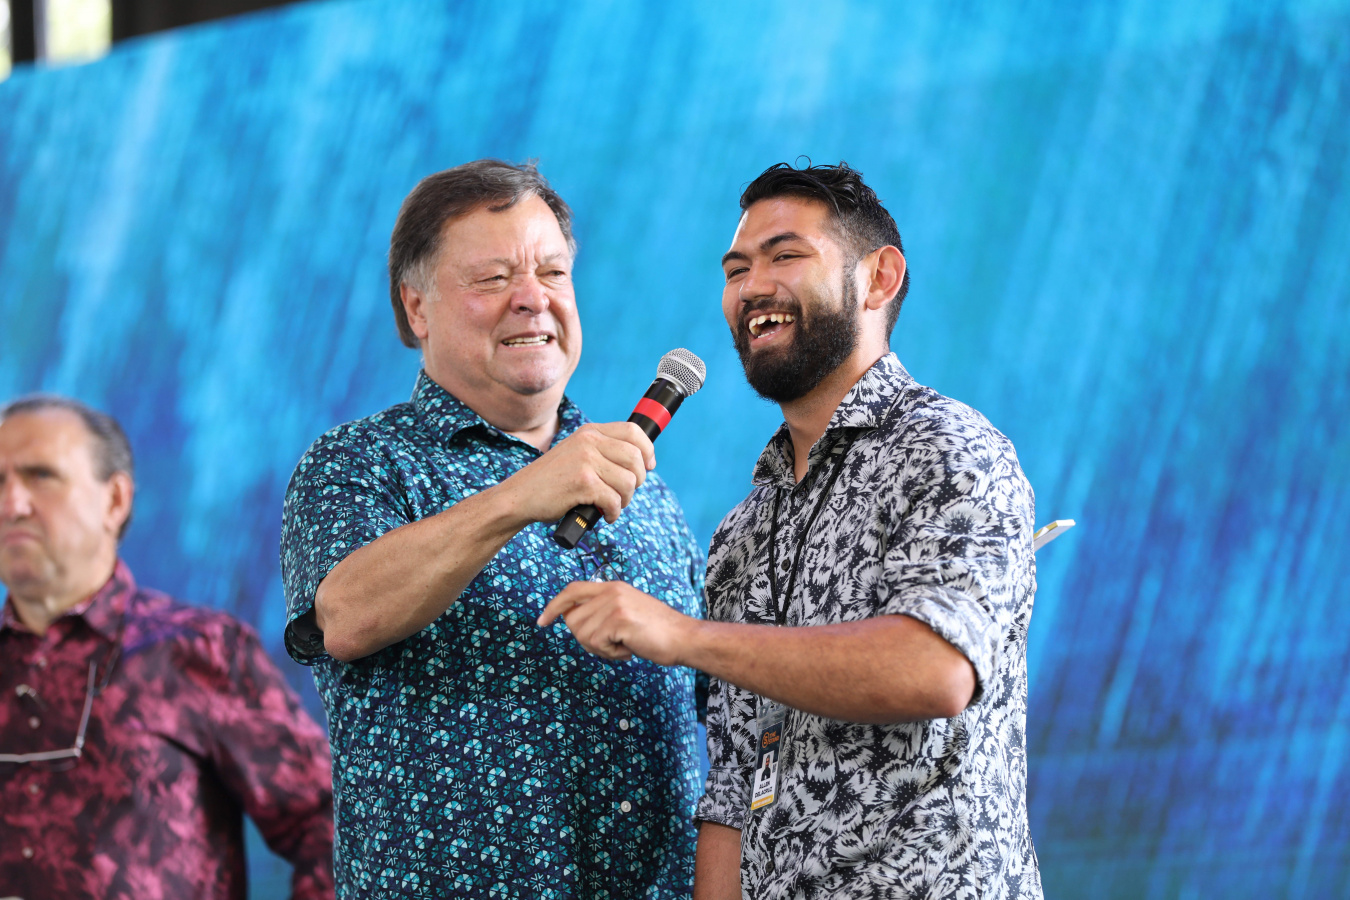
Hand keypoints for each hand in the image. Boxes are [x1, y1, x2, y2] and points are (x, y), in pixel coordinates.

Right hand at [502, 422, 654, 525]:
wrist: (520, 496)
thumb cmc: (551, 481)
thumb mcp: (576, 454)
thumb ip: (602, 451)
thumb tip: (641, 462)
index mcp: (589, 432)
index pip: (633, 431)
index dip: (647, 450)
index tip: (648, 466)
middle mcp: (589, 441)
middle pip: (636, 458)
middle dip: (637, 481)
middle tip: (624, 493)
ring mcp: (586, 461)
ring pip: (629, 482)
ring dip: (624, 500)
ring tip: (610, 505)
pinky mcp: (583, 483)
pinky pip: (615, 500)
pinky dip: (613, 513)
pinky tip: (603, 515)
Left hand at [537, 581, 696, 666]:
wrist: (683, 638)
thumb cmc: (657, 632)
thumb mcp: (626, 612)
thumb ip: (601, 613)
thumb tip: (573, 622)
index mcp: (611, 587)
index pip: (572, 590)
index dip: (554, 606)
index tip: (542, 621)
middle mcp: (611, 591)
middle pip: (572, 620)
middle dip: (586, 640)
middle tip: (611, 645)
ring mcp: (614, 604)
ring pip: (582, 634)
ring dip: (600, 649)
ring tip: (623, 645)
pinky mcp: (619, 619)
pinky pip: (596, 643)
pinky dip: (610, 654)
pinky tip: (628, 649)